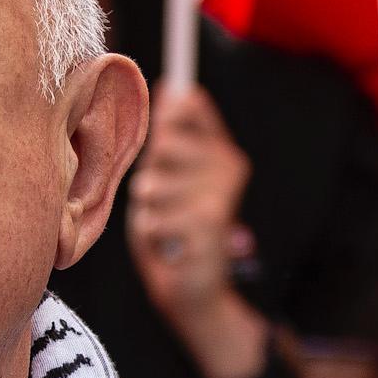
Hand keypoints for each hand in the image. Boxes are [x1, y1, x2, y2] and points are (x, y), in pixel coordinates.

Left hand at [127, 86, 254, 321]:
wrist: (195, 288)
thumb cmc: (176, 229)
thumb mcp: (169, 175)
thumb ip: (171, 135)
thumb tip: (172, 88)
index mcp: (221, 150)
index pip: (189, 105)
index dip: (166, 115)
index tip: (161, 134)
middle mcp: (228, 167)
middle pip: (163, 144)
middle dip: (150, 174)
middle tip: (164, 199)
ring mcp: (221, 194)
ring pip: (151, 183)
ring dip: (148, 210)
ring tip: (167, 224)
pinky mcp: (209, 225)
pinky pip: (152, 217)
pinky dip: (152, 233)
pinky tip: (172, 243)